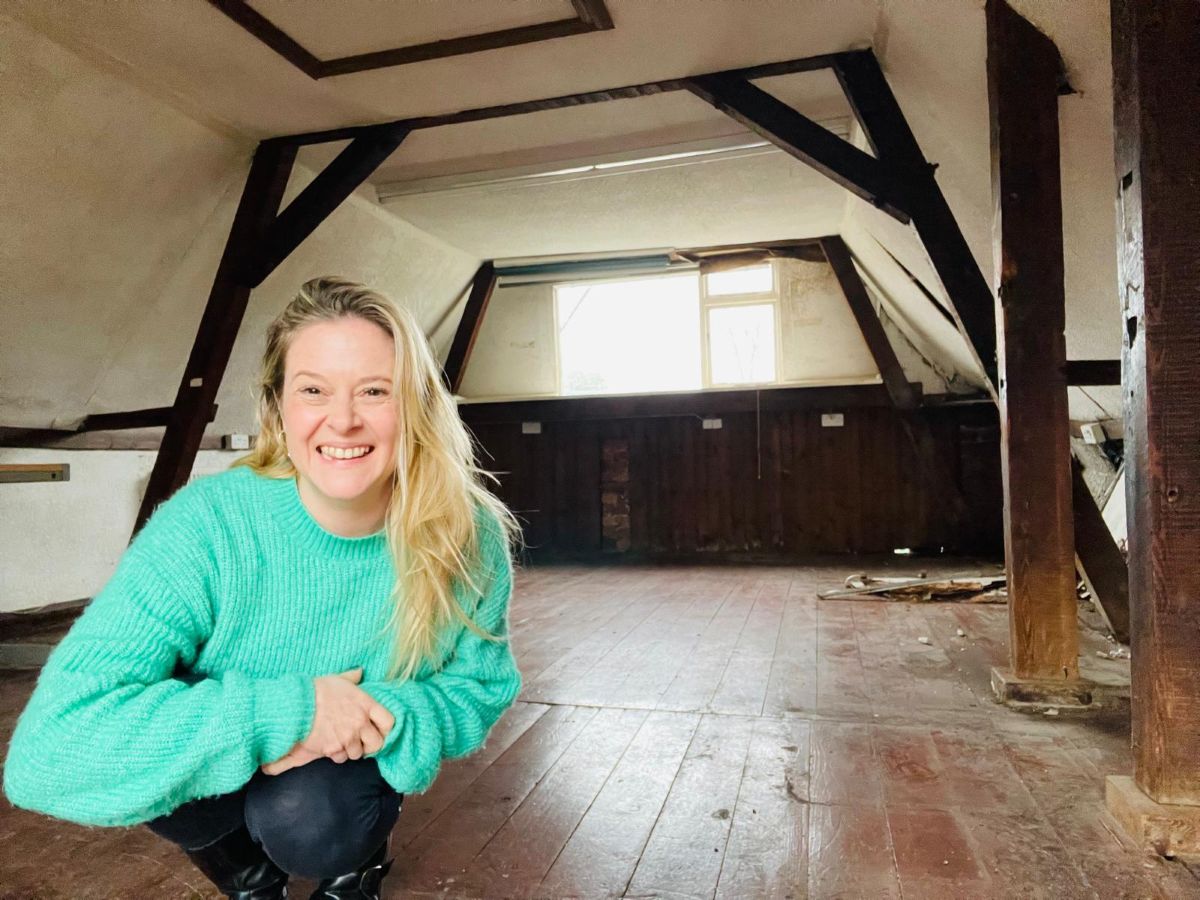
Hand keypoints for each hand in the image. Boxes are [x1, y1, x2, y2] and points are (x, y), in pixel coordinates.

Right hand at [260, 667, 394, 774]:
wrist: (296, 705)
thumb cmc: (317, 690)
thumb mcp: (338, 679)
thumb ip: (353, 677)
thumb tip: (360, 671)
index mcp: (366, 704)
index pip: (389, 722)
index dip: (386, 728)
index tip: (380, 730)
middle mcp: (360, 722)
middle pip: (377, 743)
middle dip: (370, 744)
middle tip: (362, 741)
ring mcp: (347, 737)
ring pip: (358, 753)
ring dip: (352, 750)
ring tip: (343, 741)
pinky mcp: (333, 748)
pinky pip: (341, 758)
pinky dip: (337, 754)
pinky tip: (331, 745)